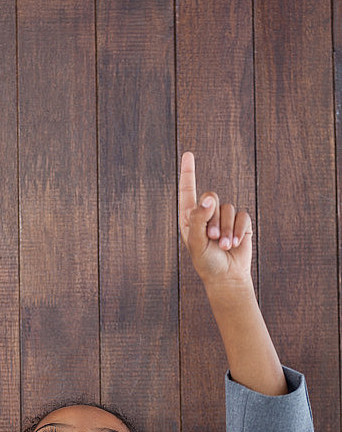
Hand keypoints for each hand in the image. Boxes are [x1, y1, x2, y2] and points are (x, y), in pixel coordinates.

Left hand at [178, 151, 252, 286]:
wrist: (226, 277)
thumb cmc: (207, 262)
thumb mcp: (196, 243)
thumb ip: (199, 219)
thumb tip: (209, 198)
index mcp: (190, 217)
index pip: (188, 190)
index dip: (188, 172)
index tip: (188, 154)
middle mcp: (207, 214)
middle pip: (211, 198)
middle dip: (213, 219)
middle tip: (212, 239)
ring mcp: (224, 218)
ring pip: (228, 208)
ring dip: (226, 230)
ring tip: (224, 246)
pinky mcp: (241, 223)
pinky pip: (242, 216)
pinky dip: (238, 231)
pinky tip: (235, 244)